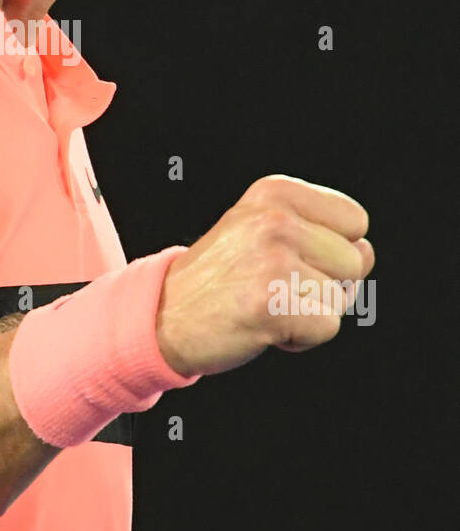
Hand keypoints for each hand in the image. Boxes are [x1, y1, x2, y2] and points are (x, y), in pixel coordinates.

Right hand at [157, 174, 374, 378]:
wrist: (164, 313)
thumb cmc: (220, 276)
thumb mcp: (261, 229)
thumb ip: (319, 232)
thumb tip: (367, 253)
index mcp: (274, 193)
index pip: (355, 221)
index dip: (332, 249)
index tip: (291, 257)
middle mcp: (275, 220)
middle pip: (355, 261)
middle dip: (325, 284)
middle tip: (275, 286)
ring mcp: (273, 261)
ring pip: (341, 298)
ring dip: (310, 312)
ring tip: (267, 303)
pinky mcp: (271, 303)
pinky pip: (327, 327)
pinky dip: (302, 337)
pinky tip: (265, 325)